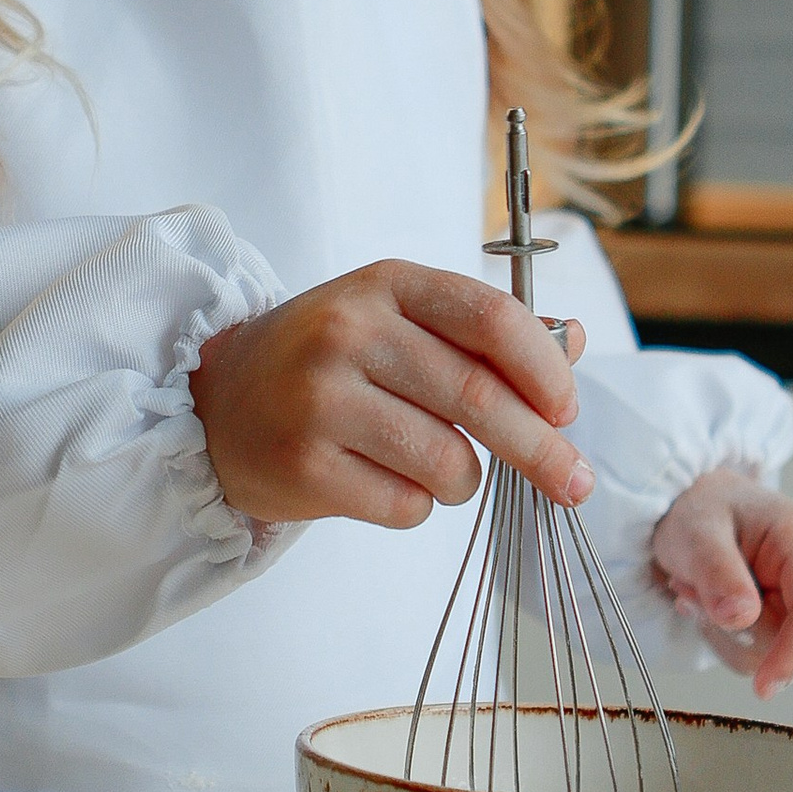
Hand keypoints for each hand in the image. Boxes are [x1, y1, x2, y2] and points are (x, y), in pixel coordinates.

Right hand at [191, 264, 591, 531]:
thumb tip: (573, 340)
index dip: (543, 371)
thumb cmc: (327, 363)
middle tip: (572, 483)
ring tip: (441, 473)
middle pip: (479, 397)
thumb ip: (481, 332)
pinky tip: (385, 484)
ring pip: (447, 461)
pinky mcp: (304, 464)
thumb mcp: (397, 321)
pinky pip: (405, 505)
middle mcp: (350, 332)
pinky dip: (416, 507)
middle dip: (541, 449)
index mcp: (385, 284)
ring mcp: (321, 399)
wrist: (218, 404)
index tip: (567, 412)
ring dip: (465, 482)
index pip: (489, 317)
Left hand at [648, 470, 792, 697]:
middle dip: (730, 628)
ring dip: (720, 631)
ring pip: (766, 652)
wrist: (694, 505)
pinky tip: (706, 600)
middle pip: (788, 639)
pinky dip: (720, 634)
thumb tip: (741, 618)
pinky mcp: (783, 618)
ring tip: (695, 587)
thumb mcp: (695, 531)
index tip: (764, 689)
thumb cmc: (699, 508)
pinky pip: (753, 652)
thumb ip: (718, 572)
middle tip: (689, 592)